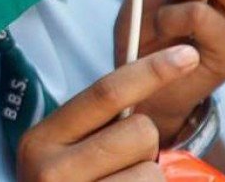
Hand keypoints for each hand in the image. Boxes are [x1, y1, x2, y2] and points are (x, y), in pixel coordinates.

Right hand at [18, 45, 199, 181]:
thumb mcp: (61, 154)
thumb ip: (93, 127)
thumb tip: (145, 85)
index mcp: (40, 139)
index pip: (104, 92)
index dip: (150, 70)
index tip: (184, 55)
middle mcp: (50, 168)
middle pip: (138, 132)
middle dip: (143, 146)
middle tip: (117, 166)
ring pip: (153, 171)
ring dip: (147, 179)